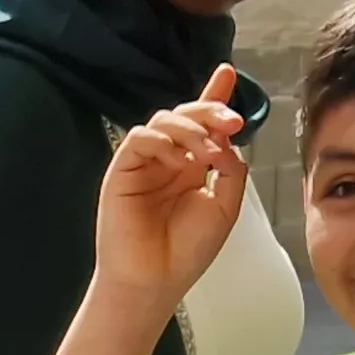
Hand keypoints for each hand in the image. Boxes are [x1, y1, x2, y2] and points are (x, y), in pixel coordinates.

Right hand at [94, 62, 249, 308]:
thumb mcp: (224, 208)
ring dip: (192, 129)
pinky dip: (163, 141)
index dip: (213, 96)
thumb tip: (228, 142)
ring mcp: (145, 164)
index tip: (227, 73)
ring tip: (208, 153)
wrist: (154, 281)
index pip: (201, 125)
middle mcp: (168, 160)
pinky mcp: (123, 170)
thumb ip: (231, 171)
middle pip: (187, 115)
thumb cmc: (185, 252)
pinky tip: (179, 161)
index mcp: (191, 167)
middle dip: (211, 110)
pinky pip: (141, 138)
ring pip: (165, 120)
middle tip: (232, 122)